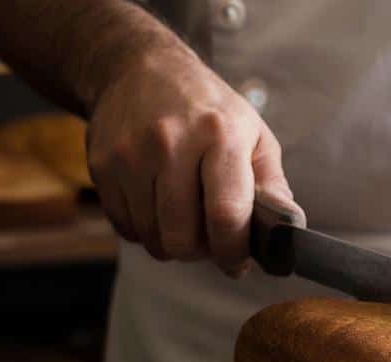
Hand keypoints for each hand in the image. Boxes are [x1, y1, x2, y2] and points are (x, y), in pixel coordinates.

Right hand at [86, 49, 292, 273]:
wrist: (141, 70)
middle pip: (182, 237)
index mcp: (219, 135)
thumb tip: (288, 232)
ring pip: (152, 238)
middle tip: (211, 239)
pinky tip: (159, 207)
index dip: (233, 251)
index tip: (237, 263)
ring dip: (173, 243)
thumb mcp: (254, 135)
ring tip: (186, 219)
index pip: (225, 214)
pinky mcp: (101, 166)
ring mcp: (130, 155)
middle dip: (202, 252)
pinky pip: (126, 228)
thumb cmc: (210, 111)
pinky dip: (146, 230)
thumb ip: (273, 186)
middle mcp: (170, 143)